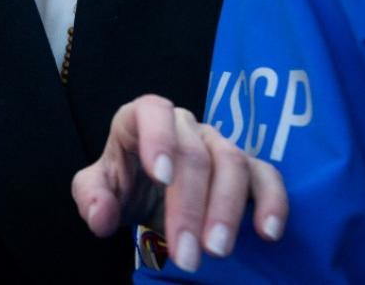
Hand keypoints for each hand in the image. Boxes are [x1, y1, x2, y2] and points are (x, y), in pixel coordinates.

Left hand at [72, 95, 287, 273]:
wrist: (150, 191)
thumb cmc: (124, 182)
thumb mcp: (98, 189)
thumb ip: (92, 197)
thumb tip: (100, 215)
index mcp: (142, 119)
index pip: (152, 111)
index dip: (158, 138)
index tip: (161, 176)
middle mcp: (184, 124)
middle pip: (194, 154)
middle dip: (190, 207)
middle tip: (186, 253)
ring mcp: (218, 143)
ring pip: (232, 163)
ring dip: (226, 210)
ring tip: (216, 251)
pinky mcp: (247, 167)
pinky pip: (266, 175)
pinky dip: (272, 201)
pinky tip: (266, 233)